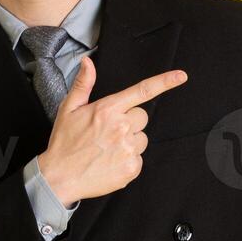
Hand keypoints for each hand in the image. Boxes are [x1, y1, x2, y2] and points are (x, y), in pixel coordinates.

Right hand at [37, 56, 188, 205]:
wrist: (60, 178)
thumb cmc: (64, 143)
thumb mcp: (68, 109)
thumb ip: (83, 84)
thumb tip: (88, 62)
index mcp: (108, 109)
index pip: (142, 91)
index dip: (165, 82)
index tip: (181, 76)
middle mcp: (121, 127)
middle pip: (142, 117)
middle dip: (130, 122)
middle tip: (109, 133)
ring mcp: (128, 148)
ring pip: (142, 138)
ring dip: (130, 142)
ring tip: (107, 149)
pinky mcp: (131, 168)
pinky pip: (139, 159)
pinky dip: (128, 161)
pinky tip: (110, 162)